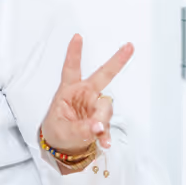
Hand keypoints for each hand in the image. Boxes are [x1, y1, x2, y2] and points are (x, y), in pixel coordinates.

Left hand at [41, 33, 130, 153]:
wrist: (62, 148)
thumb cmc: (56, 131)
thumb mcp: (63, 131)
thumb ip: (82, 129)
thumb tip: (99, 127)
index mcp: (68, 91)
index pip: (71, 68)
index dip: (74, 52)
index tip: (77, 37)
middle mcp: (84, 94)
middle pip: (102, 75)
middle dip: (116, 61)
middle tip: (129, 46)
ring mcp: (93, 106)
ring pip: (106, 107)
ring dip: (102, 120)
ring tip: (94, 133)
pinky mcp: (100, 119)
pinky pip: (107, 123)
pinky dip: (106, 133)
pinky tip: (103, 141)